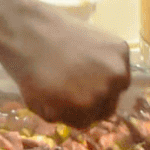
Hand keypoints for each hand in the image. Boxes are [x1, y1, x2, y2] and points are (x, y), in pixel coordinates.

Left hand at [5, 7, 130, 125]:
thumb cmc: (29, 70)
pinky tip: (90, 49)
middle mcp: (105, 94)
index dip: (80, 108)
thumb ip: (65, 117)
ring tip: (85, 64)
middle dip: (95, 97)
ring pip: (118, 84)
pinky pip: (120, 62)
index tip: (71, 95)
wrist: (30, 30)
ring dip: (106, 79)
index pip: (91, 119)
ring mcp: (115, 70)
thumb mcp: (41, 107)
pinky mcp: (120, 48)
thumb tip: (80, 116)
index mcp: (85, 113)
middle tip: (80, 80)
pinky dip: (109, 58)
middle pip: (109, 105)